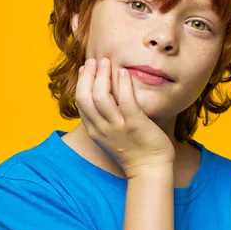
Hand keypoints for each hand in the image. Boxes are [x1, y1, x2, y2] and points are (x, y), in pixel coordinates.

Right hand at [75, 57, 174, 178]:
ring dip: (102, 76)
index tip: (85, 69)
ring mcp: (117, 127)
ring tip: (106, 62)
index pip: (80, 103)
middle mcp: (102, 128)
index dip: (81, 83)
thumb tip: (106, 97)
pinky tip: (124, 73)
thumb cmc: (135, 150)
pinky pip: (125, 101)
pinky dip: (123, 85)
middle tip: (94, 60)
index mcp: (95, 130)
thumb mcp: (112, 135)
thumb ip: (106, 119)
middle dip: (87, 76)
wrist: (150, 169)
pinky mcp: (134, 125)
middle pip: (85, 97)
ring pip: (101, 97)